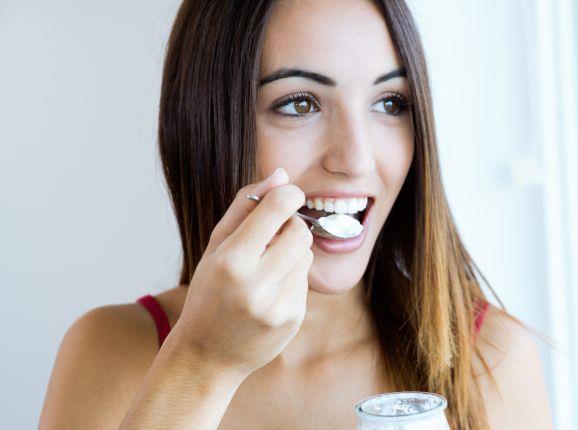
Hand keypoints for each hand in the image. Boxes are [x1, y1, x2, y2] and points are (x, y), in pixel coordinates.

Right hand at [170, 167, 312, 375]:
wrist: (208, 355)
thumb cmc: (208, 293)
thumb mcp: (215, 247)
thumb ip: (245, 207)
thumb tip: (280, 175)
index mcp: (231, 261)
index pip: (277, 208)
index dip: (289, 194)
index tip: (289, 195)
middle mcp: (256, 284)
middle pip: (300, 232)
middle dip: (291, 227)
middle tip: (272, 238)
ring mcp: (278, 305)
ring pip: (306, 255)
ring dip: (292, 254)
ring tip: (265, 271)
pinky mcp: (293, 319)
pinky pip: (305, 281)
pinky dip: (292, 279)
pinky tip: (269, 294)